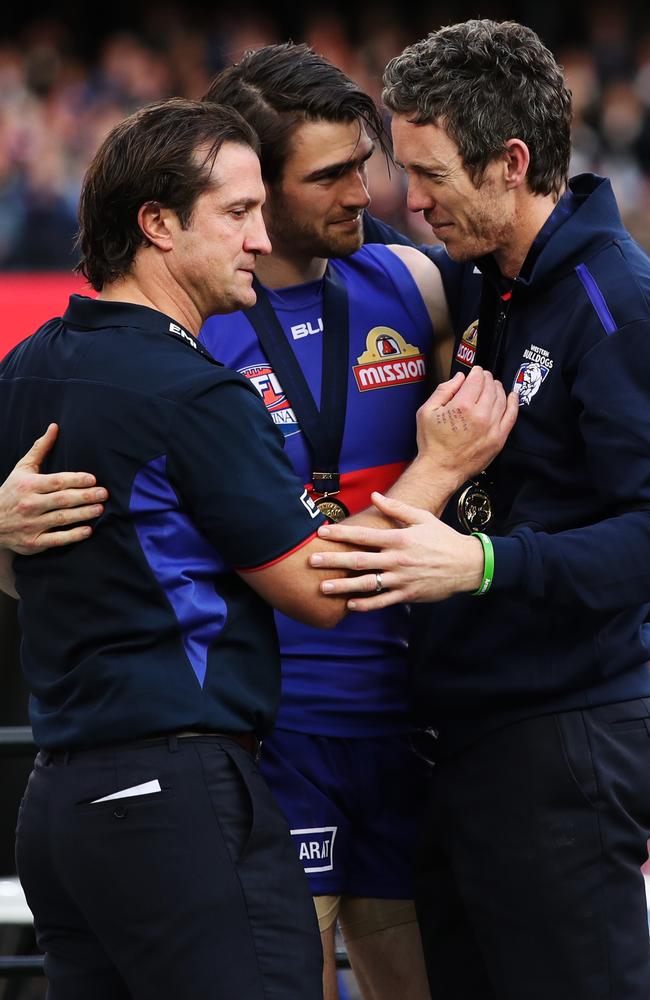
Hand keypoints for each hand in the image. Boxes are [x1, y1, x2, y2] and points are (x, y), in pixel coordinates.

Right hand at [0, 424, 107, 553]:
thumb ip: (40, 449)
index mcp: (28, 485)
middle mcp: (30, 504)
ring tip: (100, 508)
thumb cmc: (12, 491)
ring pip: (61, 518)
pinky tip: (88, 530)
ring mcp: (31, 524)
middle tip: (104, 493)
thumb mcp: (22, 469)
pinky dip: (72, 535)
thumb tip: (55, 427)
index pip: (56, 481)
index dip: (75, 480)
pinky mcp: (33, 542)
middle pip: (62, 500)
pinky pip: (56, 539)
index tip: (93, 479)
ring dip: (83, 514)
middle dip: (85, 496)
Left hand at [309, 492, 483, 609]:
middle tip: (312, 561)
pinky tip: (350, 605)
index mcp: (399, 538)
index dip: (341, 534)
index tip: (321, 533)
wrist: (467, 564)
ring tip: (323, 588)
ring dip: (344, 586)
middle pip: (359, 560)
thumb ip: (396, 508)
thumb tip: (374, 496)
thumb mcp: (421, 518)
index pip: (364, 535)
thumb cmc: (442, 538)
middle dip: (333, 560)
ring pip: (368, 584)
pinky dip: (366, 604)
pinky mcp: (408, 594)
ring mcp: (402, 579)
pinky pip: (383, 601)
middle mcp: (397, 559)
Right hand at [415, 367, 517, 489]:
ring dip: (498, 388)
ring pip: (501, 398)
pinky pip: (511, 416)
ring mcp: (492, 427)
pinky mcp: (499, 439)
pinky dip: (513, 403)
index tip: (475, 371)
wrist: (441, 469)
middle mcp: (480, 415)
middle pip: (490, 387)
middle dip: (487, 378)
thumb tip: (459, 378)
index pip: (476, 380)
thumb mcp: (426, 411)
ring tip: (493, 385)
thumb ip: (443, 390)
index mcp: (462, 406)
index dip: (476, 372)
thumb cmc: (432, 443)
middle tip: (483, 377)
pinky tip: (512, 396)